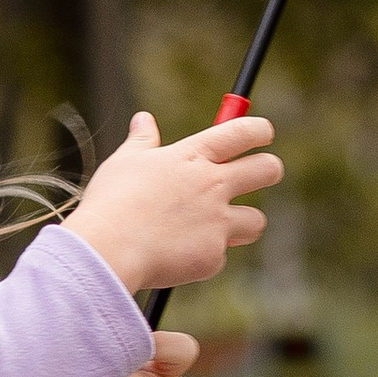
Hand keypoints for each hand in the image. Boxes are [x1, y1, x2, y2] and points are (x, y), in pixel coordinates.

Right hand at [66, 108, 280, 297]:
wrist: (107, 251)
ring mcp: (217, 222)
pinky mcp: (213, 257)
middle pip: (268, 169)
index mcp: (193, 156)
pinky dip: (204, 257)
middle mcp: (213, 186)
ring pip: (256, 221)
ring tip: (214, 227)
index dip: (260, 130)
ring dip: (243, 223)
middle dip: (270, 169)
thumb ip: (142, 140)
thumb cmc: (111, 202)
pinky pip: (220, 256)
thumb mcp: (124, 162)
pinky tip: (176, 256)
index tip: (263, 133)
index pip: (243, 131)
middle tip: (260, 173)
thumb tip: (143, 119)